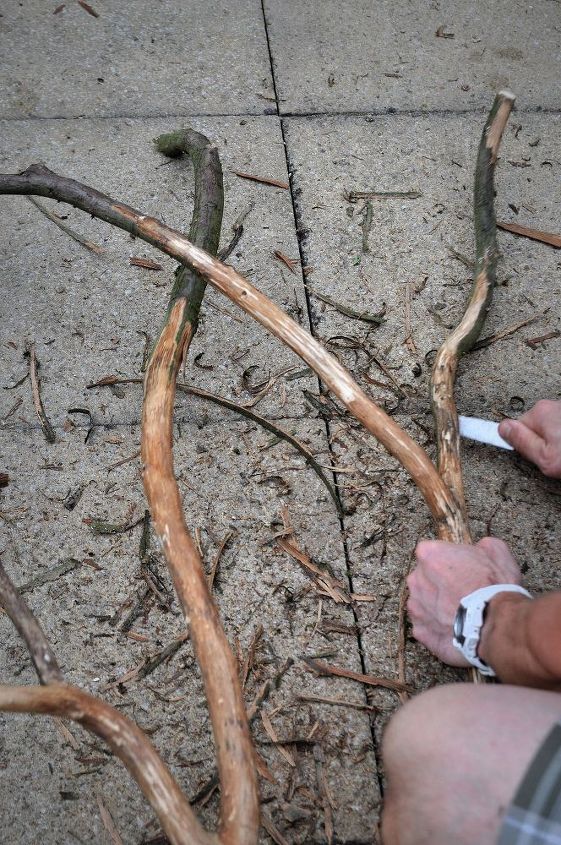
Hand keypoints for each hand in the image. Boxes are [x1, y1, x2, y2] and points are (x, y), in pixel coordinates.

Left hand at [407, 537, 521, 665]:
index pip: (432, 553)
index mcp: (429, 555)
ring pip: (424, 603)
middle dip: (440, 584)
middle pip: (425, 578)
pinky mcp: (420, 631)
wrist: (495, 623)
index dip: (448, 562)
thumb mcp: (496, 551)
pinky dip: (438, 629)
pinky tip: (455, 630)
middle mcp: (416, 579)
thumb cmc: (494, 586)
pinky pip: (426, 627)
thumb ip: (480, 545)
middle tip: (463, 592)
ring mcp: (416, 607)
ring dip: (437, 607)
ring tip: (460, 614)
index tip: (461, 569)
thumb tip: (480, 548)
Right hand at [499, 399, 560, 477]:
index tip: (522, 452)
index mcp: (541, 412)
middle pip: (535, 427)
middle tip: (552, 458)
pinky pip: (559, 428)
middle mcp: (553, 405)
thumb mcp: (545, 457)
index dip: (523, 445)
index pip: (516, 428)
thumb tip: (502, 429)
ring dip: (556, 440)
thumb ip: (521, 442)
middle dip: (541, 443)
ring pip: (551, 428)